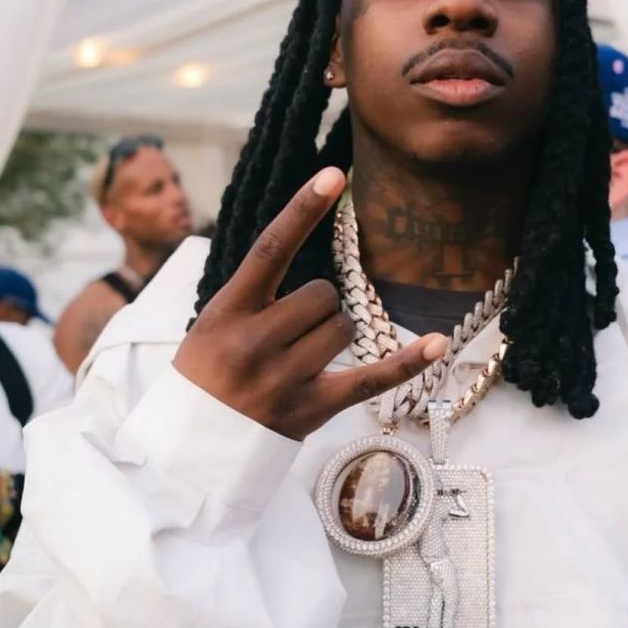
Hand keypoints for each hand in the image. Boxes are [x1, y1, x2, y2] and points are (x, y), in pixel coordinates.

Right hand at [174, 168, 446, 439]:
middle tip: (290, 332)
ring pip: (342, 328)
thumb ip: (251, 293)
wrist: (190, 449)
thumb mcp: (210, 325)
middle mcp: (254, 343)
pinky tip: (437, 342)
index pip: (270, 249)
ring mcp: (284, 378)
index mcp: (226, 312)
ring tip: (301, 359)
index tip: (335, 177)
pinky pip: (370, 379)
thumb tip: (297, 241)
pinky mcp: (311, 409)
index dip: (303, 209)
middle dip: (318, 306)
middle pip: (322, 295)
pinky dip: (406, 363)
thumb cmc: (204, 378)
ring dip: (334, 334)